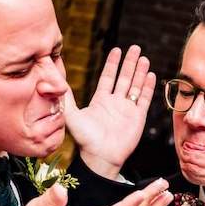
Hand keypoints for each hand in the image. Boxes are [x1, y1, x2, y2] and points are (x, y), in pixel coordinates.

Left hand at [64, 45, 155, 177]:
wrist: (100, 157)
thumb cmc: (85, 140)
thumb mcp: (72, 116)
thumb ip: (66, 99)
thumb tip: (54, 82)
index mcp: (100, 101)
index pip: (108, 77)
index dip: (113, 64)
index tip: (118, 50)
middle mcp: (115, 103)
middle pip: (124, 78)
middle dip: (130, 63)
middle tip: (136, 48)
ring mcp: (127, 110)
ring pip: (135, 86)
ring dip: (140, 72)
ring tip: (144, 58)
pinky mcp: (137, 118)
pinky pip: (144, 99)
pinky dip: (147, 87)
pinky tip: (150, 75)